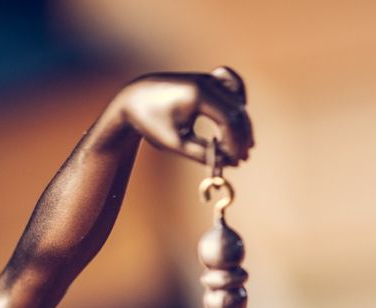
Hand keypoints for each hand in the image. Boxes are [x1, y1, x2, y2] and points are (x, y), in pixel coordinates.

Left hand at [115, 68, 253, 165]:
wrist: (133, 99)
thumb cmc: (150, 121)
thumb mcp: (174, 143)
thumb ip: (201, 153)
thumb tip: (228, 161)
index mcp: (196, 95)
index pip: (228, 120)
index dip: (235, 143)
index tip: (235, 161)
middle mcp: (205, 82)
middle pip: (237, 111)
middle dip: (242, 137)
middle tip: (242, 159)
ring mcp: (207, 78)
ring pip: (237, 99)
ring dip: (243, 123)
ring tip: (242, 146)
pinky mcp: (206, 79)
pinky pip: (232, 83)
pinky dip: (238, 99)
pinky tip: (238, 116)